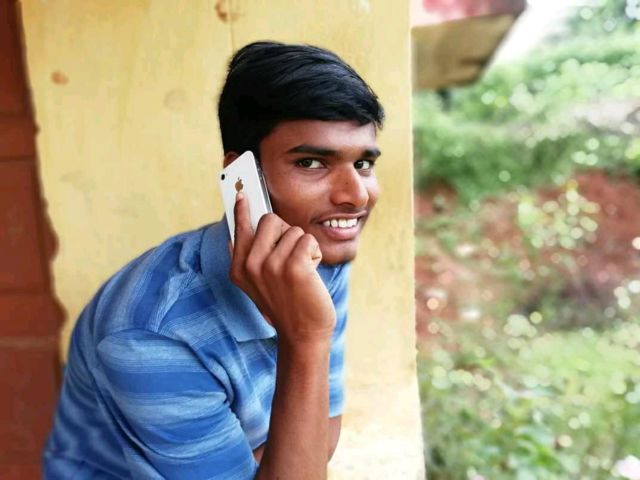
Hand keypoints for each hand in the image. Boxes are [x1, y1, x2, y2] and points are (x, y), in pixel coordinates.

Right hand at [229, 192, 335, 344]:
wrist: (303, 334)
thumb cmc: (286, 304)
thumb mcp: (258, 284)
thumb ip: (247, 258)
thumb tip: (235, 232)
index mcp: (239, 268)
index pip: (239, 228)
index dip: (241, 209)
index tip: (241, 192)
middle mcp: (250, 265)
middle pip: (270, 219)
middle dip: (286, 232)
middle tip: (290, 257)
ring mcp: (270, 266)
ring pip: (293, 230)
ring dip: (303, 248)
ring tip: (301, 271)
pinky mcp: (293, 267)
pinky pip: (307, 240)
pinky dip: (315, 254)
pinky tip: (311, 274)